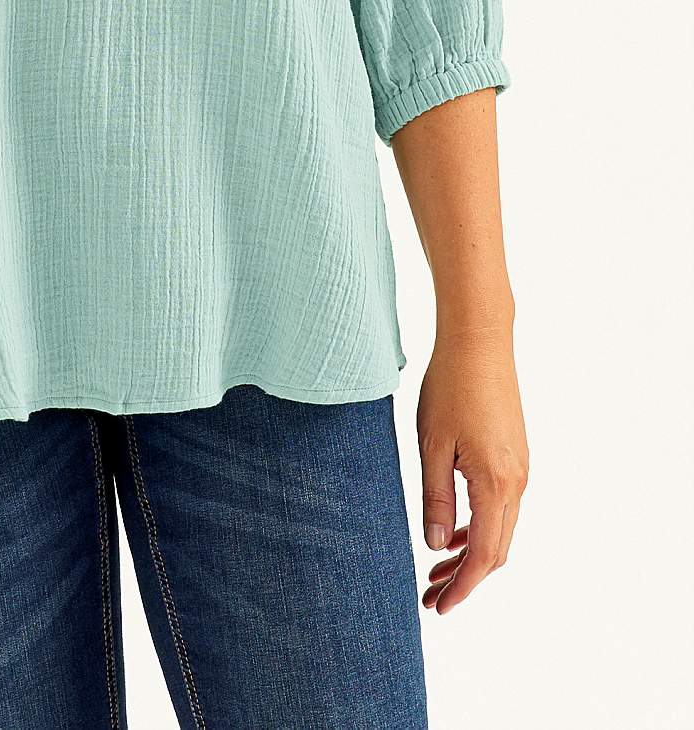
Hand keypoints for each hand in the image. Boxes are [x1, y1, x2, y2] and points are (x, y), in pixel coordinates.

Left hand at [416, 328, 528, 614]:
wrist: (480, 340)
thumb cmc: (450, 387)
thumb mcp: (431, 445)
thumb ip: (435, 498)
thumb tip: (435, 546)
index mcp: (496, 484)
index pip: (484, 556)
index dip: (462, 587)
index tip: (438, 607)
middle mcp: (517, 482)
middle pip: (496, 550)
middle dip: (464, 578)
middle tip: (429, 596)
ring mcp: (520, 468)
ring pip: (500, 529)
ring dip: (470, 553)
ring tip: (435, 569)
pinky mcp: (515, 455)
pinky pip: (501, 506)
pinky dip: (479, 526)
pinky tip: (453, 529)